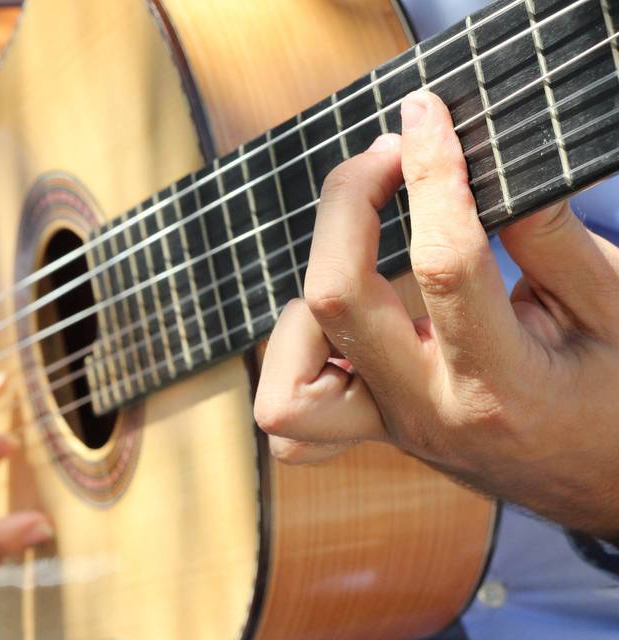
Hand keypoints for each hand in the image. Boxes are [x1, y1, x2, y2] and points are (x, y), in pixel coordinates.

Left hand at [254, 91, 618, 540]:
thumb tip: (474, 168)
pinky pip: (291, 414)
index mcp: (501, 383)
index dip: (431, 174)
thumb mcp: (616, 309)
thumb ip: (551, 239)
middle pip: (335, 300)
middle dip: (346, 205)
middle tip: (386, 161)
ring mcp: (390, 427)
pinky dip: (296, 353)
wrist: (611, 486)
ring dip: (310, 297)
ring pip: (287, 384)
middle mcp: (429, 410)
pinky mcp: (370, 429)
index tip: (426, 116)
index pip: (444, 263)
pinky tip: (339, 318)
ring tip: (365, 255)